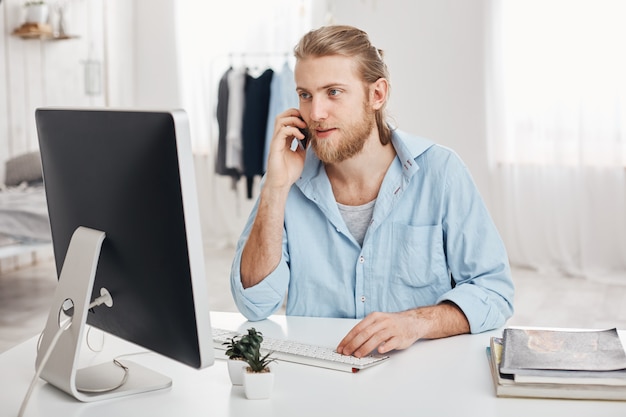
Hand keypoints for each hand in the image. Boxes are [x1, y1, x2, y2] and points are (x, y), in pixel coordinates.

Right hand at [264, 108, 307, 190]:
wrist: (282, 184)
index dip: (298, 117)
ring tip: (304, 126)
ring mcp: (276, 141)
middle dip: (294, 113)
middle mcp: (278, 138)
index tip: (309, 122)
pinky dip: (293, 130)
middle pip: (282, 116)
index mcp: (284, 139)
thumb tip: (311, 136)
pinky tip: (301, 137)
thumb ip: (303, 145)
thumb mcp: (300, 155)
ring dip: (293, 119)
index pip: (288, 121)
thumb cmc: (289, 172)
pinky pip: (282, 131)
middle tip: (306, 120)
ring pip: (280, 120)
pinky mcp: (275, 146)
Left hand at [336, 303, 469, 357]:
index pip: (357, 328)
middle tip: (346, 352)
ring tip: (358, 355)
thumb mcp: (377, 321)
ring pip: (376, 338)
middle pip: (365, 333)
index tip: (341, 347)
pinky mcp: (400, 337)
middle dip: (353, 344)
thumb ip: (366, 330)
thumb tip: (350, 343)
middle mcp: (382, 322)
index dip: (348, 338)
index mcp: (374, 317)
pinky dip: (385, 346)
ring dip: (365, 347)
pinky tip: (379, 351)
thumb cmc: (392, 323)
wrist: (413, 322)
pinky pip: (392, 342)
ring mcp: (392, 329)